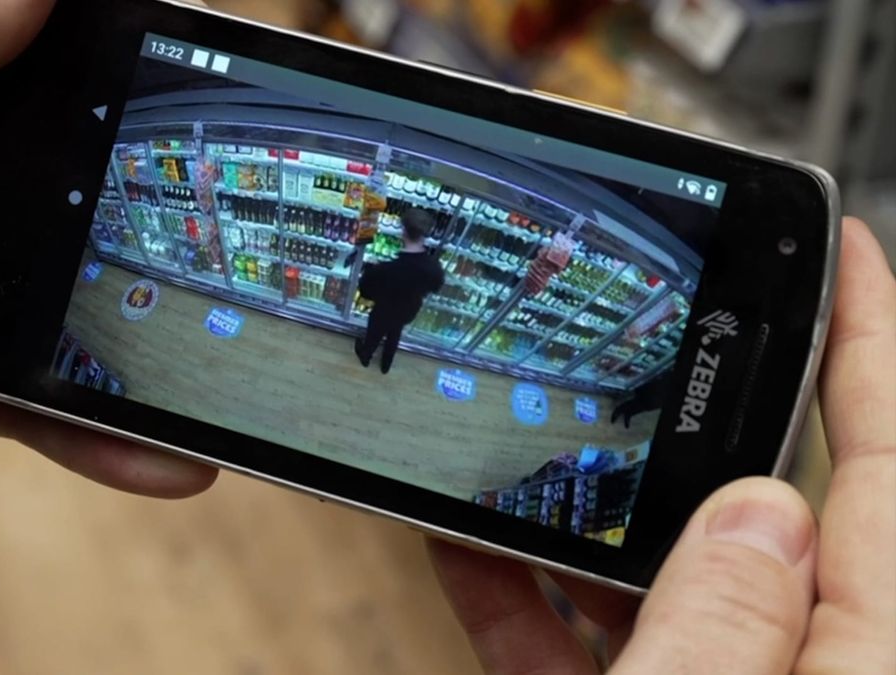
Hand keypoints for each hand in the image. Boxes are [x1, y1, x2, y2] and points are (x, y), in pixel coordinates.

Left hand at [0, 0, 215, 542]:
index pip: (52, 53)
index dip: (135, 62)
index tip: (230, 83)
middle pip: (83, 182)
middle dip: (167, 213)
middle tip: (252, 247)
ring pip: (71, 301)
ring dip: (147, 341)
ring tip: (225, 371)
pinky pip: (37, 397)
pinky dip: (96, 431)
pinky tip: (158, 455)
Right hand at [430, 217, 895, 673]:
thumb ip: (728, 623)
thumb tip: (752, 512)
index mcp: (867, 662)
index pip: (885, 463)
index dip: (866, 339)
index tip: (844, 252)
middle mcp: (811, 670)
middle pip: (762, 509)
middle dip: (688, 424)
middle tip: (637, 353)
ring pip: (670, 579)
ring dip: (585, 519)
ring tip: (519, 450)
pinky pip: (599, 645)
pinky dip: (531, 601)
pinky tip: (469, 552)